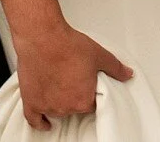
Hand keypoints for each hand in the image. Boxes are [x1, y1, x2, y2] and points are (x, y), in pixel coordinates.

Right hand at [14, 19, 131, 129]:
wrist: (42, 37)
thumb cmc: (67, 45)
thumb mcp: (99, 54)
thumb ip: (115, 67)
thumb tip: (127, 74)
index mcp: (83, 100)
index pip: (91, 105)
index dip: (90, 93)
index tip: (86, 84)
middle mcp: (66, 107)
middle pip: (74, 108)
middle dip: (74, 96)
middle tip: (72, 79)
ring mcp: (48, 106)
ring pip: (56, 112)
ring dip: (59, 103)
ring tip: (59, 85)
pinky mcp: (31, 101)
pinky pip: (34, 120)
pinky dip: (40, 122)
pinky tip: (45, 122)